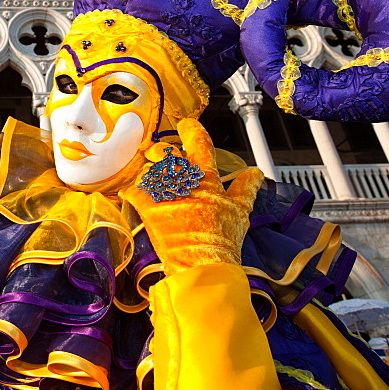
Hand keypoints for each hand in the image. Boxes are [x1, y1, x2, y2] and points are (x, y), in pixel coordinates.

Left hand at [122, 118, 263, 273]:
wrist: (203, 264)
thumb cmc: (222, 240)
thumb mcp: (240, 212)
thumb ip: (246, 189)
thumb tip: (256, 173)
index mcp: (206, 178)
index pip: (199, 142)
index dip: (192, 130)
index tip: (187, 125)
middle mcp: (182, 180)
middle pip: (166, 153)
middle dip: (162, 152)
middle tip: (161, 155)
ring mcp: (162, 192)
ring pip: (149, 170)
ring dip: (150, 174)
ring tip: (152, 183)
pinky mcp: (146, 206)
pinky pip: (132, 190)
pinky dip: (133, 192)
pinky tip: (135, 196)